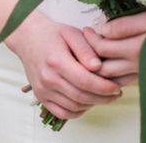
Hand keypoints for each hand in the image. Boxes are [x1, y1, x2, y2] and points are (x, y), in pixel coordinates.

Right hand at [6, 11, 122, 119]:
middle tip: (116, 93)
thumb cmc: (52, 34)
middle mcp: (48, 79)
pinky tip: (88, 102)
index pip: (84, 81)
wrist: (28, 38)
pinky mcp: (41, 97)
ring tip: (105, 96)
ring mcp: (43, 90)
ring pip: (73, 106)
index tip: (117, 87)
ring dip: (92, 104)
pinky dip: (78, 111)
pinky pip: (62, 112)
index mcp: (56, 61)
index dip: (103, 87)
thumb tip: (98, 66)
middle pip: (80, 96)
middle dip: (102, 98)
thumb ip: (86, 49)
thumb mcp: (72, 33)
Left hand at [83, 11, 145, 86]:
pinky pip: (122, 81)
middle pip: (102, 67)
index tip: (86, 28)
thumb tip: (102, 29)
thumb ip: (123, 25)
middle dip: (88, 55)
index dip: (90, 38)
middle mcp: (134, 65)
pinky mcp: (145, 76)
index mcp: (133, 49)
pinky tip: (108, 64)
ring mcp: (140, 73)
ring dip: (98, 67)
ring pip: (110, 77)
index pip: (101, 48)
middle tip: (84, 41)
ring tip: (92, 52)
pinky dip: (110, 75)